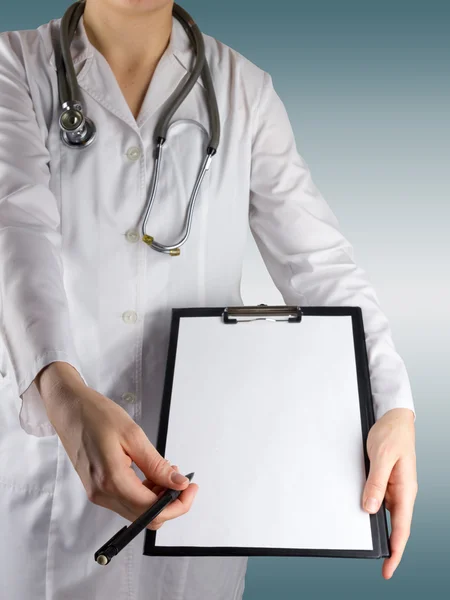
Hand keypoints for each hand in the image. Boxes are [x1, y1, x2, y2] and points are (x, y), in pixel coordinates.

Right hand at [36, 362, 198, 529]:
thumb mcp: (133, 435)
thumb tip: (178, 484)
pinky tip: (151, 473)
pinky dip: (144, 492)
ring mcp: (98, 493)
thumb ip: (156, 465)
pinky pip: (126, 501)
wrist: (68, 409)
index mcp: (112, 480)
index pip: (151, 511)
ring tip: (167, 471)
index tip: (190, 488)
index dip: (177, 504)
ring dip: (157, 498)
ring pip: (136, 511)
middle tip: (183, 480)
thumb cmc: (96, 415)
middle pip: (145, 517)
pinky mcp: (97, 488)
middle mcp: (102, 494)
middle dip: (170, 503)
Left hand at [362, 408, 417, 578]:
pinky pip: (378, 499)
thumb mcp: (382, 456)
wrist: (393, 418)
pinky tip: (362, 512)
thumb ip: (376, 481)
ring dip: (378, 527)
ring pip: (385, 513)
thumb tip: (370, 508)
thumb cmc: (392, 434)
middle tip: (377, 563)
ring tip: (366, 541)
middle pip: (396, 525)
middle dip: (388, 546)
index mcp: (406, 489)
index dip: (396, 551)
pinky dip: (371, 509)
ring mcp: (394, 486)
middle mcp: (402, 491)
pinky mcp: (385, 480)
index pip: (402, 528)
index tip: (388, 569)